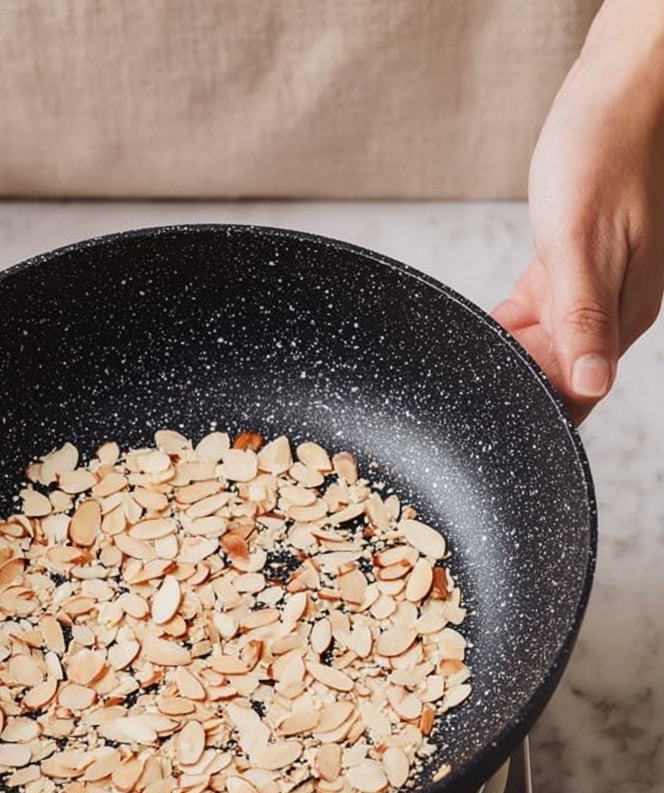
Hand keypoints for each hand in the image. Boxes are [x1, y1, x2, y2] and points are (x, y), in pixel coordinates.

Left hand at [492, 0, 663, 423]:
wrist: (618, 86)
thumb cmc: (606, 147)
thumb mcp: (582, 238)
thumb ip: (582, 315)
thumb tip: (592, 382)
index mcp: (622, 314)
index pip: (578, 394)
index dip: (532, 412)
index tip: (485, 419)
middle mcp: (610, 310)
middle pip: (555, 377)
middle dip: (510, 386)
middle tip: (457, 391)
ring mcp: (591, 289)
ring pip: (541, 348)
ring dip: (505, 356)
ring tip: (459, 363)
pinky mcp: (568, 267)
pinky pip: (535, 315)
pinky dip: (506, 325)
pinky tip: (477, 327)